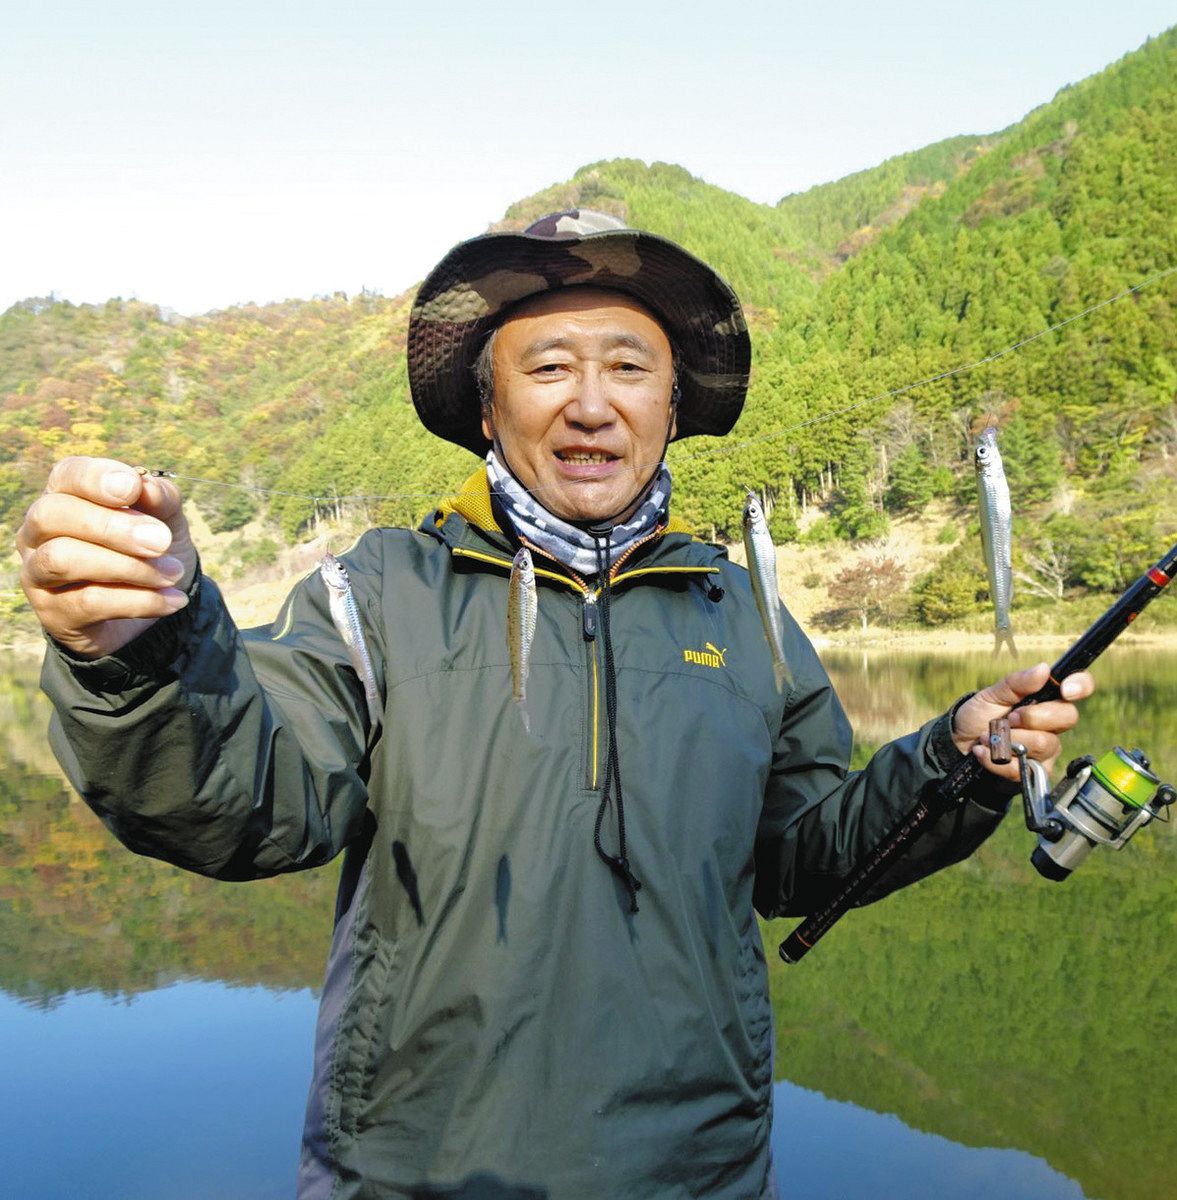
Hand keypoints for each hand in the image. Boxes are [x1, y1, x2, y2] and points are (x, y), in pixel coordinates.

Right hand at [17, 456, 198, 658]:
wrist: (154, 606)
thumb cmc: (150, 550)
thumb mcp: (166, 521)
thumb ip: (160, 499)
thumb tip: (148, 486)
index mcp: (65, 496)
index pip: (66, 475)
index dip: (95, 478)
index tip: (132, 487)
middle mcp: (38, 532)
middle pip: (53, 515)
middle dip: (111, 526)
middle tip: (161, 541)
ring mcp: (38, 573)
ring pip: (62, 559)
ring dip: (127, 566)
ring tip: (173, 573)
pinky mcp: (52, 612)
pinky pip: (88, 603)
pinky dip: (139, 600)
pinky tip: (172, 600)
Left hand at [951, 662, 1094, 783]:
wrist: (959, 745)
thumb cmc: (980, 717)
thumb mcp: (992, 695)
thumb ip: (1016, 683)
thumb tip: (1043, 668)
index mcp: (1046, 700)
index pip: (1079, 687)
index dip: (1080, 686)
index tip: (1065, 689)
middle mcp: (1053, 725)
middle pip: (1066, 717)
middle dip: (1032, 717)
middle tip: (1008, 718)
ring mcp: (1047, 750)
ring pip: (1044, 743)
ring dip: (1008, 739)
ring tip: (987, 736)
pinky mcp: (1035, 773)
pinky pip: (1025, 768)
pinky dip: (997, 760)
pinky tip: (984, 752)